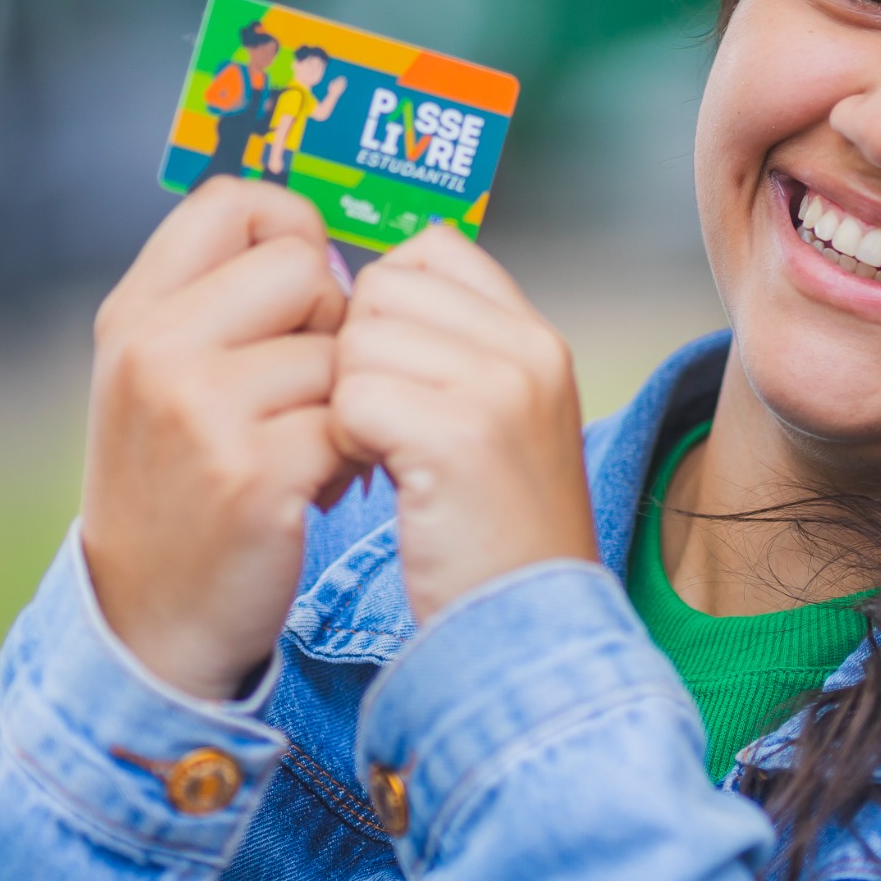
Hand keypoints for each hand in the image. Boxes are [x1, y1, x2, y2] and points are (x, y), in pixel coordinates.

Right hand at [81, 180, 353, 699]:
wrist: (149, 618)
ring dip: (347, 399)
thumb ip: (222, 300)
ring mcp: (202, 410)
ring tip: (310, 446)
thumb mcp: (162, 375)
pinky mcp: (256, 472)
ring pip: (340, 350)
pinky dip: (354, 454)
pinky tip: (321, 486)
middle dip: (332, 323)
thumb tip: (326, 245)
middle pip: (303, 266)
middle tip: (307, 388)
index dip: (289, 231)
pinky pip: (353, 419)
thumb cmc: (179, 484)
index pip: (232, 201)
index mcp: (134, 312)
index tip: (302, 290)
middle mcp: (156, 348)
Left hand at [330, 224, 597, 621]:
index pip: (430, 251)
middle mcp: (527, 350)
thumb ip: (449, 352)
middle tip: (374, 425)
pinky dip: (344, 440)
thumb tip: (358, 300)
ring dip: (345, 400)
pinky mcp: (460, 437)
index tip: (386, 374)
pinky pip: (353, 396)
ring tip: (379, 456)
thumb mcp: (496, 421)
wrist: (531, 629)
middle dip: (355, 354)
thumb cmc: (492, 536)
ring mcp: (500, 389)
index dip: (384, 305)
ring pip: (359, 339)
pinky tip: (376, 479)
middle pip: (382, 290)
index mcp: (535, 338)